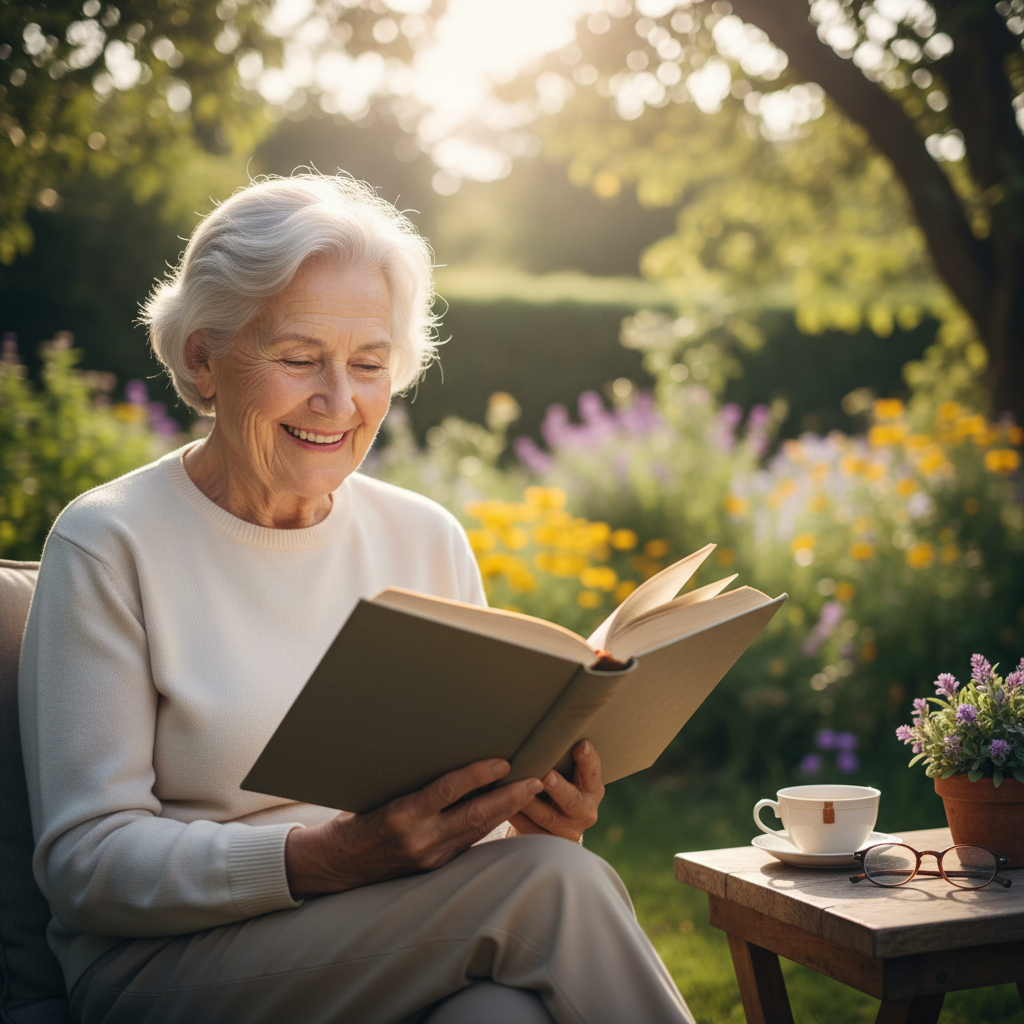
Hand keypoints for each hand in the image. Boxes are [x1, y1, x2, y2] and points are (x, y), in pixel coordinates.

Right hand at [285, 759, 542, 896]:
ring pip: (478, 830)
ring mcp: (429, 857)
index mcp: (402, 814)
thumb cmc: (356, 815)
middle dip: (510, 797)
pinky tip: (505, 811)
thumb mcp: (380, 793)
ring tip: (530, 791)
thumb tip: (451, 756)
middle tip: (536, 780)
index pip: (449, 790)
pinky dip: (489, 824)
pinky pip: (469, 842)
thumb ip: (415, 783)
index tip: (504, 762)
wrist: (337, 864)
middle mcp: (419, 838)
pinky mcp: (434, 868)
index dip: (479, 775)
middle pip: (475, 815)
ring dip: (506, 811)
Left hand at [506, 739, 603, 842]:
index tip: (580, 744)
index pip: (592, 772)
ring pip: (547, 817)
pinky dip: (516, 817)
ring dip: (529, 802)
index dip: (588, 760)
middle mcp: (585, 811)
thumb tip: (543, 726)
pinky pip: (530, 831)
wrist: (552, 823)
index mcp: (592, 788)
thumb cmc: (556, 784)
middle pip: (571, 800)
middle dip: (558, 788)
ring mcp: (567, 830)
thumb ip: (560, 757)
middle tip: (547, 776)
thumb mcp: (566, 772)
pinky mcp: (547, 843)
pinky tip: (503, 806)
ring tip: (515, 789)